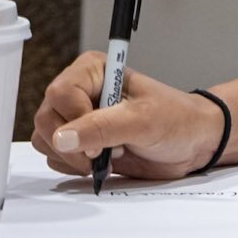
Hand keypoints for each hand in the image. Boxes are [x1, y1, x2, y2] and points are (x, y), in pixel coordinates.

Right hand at [30, 51, 223, 181]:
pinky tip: (103, 161)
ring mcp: (76, 118)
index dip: (75, 119)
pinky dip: (74, 166)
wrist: (192, 143)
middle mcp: (79, 92)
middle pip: (46, 119)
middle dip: (72, 144)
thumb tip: (62, 138)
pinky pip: (55, 158)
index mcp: (94, 71)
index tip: (101, 137)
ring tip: (109, 153)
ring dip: (73, 157)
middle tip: (103, 151)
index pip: (60, 93)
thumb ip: (102, 128)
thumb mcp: (143, 121)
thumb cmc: (177, 121)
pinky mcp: (78, 142)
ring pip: (45, 140)